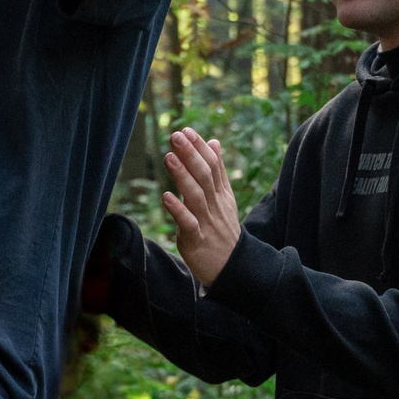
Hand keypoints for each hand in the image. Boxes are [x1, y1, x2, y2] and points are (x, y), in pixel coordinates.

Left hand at [161, 129, 242, 288]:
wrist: (232, 267)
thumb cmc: (221, 230)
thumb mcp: (223, 198)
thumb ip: (217, 171)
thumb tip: (213, 141)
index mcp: (221, 194)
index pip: (213, 165)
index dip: (200, 148)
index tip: (187, 130)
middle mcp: (215, 205)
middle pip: (204, 176)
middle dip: (190, 155)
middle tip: (176, 136)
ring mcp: (207, 222)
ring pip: (196, 196)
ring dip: (182, 176)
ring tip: (169, 157)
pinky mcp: (197, 240)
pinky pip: (189, 224)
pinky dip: (178, 210)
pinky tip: (166, 197)